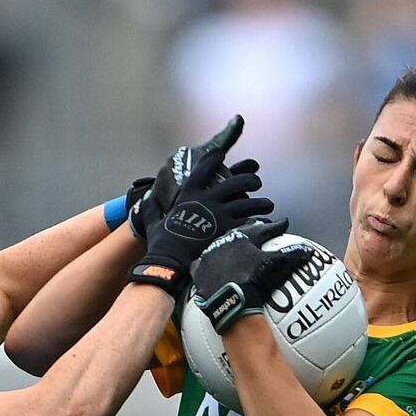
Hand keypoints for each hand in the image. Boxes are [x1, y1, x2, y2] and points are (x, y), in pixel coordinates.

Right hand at [128, 127, 273, 297]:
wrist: (169, 262)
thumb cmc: (160, 241)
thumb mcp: (152, 219)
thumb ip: (152, 206)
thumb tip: (147, 196)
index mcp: (188, 193)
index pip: (203, 169)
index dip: (213, 159)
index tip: (221, 153)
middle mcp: (206, 199)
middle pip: (235, 183)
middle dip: (249, 180)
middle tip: (257, 182)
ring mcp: (218, 213)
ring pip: (247, 201)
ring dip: (260, 202)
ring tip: (267, 204)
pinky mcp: (227, 229)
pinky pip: (248, 220)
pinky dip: (259, 220)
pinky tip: (266, 222)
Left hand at [190, 218, 315, 332]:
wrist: (228, 299)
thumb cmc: (253, 279)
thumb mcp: (274, 265)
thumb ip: (291, 255)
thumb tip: (309, 250)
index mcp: (244, 237)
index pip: (263, 228)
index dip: (274, 226)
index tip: (283, 223)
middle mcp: (224, 241)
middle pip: (240, 232)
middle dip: (251, 230)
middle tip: (259, 229)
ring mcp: (210, 255)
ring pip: (220, 245)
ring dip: (229, 245)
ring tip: (235, 247)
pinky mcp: (199, 271)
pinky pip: (203, 263)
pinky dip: (209, 263)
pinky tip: (210, 264)